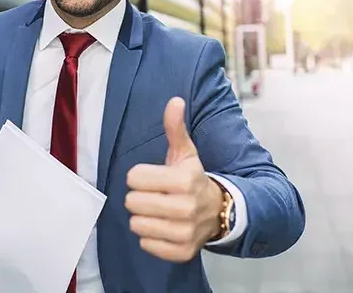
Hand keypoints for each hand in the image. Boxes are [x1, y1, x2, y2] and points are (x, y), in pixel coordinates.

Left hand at [125, 97, 223, 261]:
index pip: (134, 178)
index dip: (139, 176)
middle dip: (139, 197)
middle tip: (154, 195)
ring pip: (137, 224)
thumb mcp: (185, 153)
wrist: (220, 211)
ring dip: (143, 218)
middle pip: (132, 202)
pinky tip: (163, 227)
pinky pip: (146, 245)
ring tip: (157, 212)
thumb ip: (175, 127)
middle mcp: (186, 207)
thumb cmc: (194, 178)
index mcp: (185, 180)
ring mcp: (185, 232)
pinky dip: (150, 238)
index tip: (153, 178)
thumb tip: (174, 100)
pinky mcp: (182, 252)